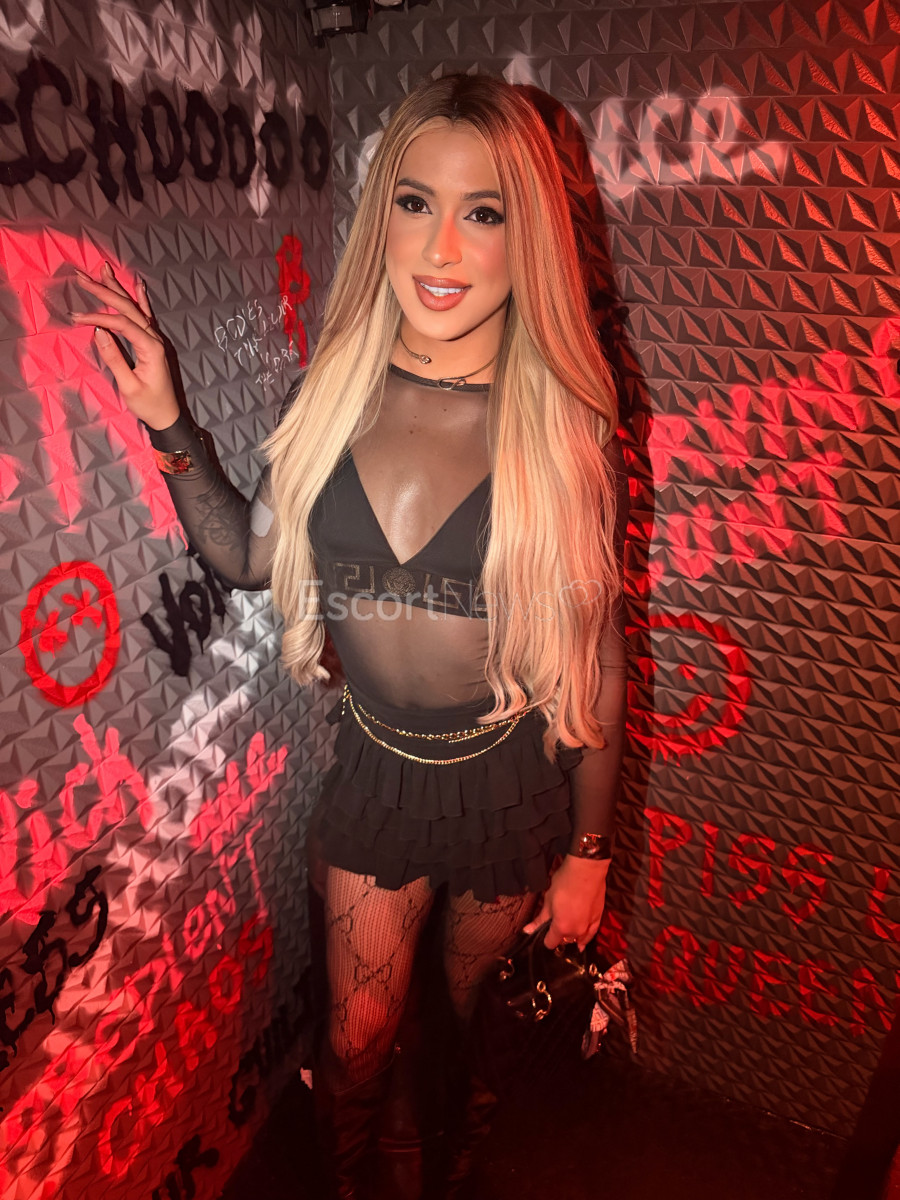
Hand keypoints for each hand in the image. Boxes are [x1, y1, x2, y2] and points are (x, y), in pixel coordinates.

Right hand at [69, 262, 179, 429]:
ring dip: (117, 289)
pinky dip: (140, 299)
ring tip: (104, 269)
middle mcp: (154, 338)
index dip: (98, 318)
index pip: (121, 324)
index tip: (76, 318)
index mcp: (150, 348)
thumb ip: (115, 359)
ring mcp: (155, 338)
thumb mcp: (129, 386)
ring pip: (134, 308)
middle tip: (81, 276)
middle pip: (127, 308)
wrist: (167, 416)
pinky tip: (138, 284)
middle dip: (104, 291)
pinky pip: (145, 315)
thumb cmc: (149, 405)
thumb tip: (98, 333)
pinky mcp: (152, 342)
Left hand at [522, 855, 608, 951]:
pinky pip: (591, 934)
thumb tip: (527, 930)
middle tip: (555, 924)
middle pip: (565, 941)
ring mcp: (589, 926)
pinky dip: (585, 938)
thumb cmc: (564, 883)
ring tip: (567, 931)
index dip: (545, 939)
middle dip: (559, 936)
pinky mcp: (598, 918)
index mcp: (561, 928)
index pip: (551, 943)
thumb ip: (540, 919)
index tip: (543, 931)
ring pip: (578, 938)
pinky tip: (582, 943)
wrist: (587, 871)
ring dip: (572, 936)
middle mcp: (576, 932)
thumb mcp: (548, 900)